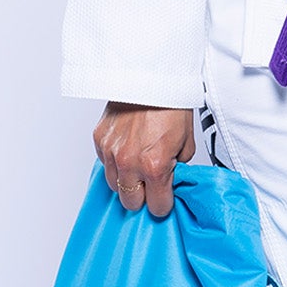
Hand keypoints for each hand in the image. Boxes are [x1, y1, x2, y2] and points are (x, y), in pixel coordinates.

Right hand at [93, 103, 195, 218]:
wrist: (152, 80)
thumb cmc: (171, 107)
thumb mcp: (186, 144)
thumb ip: (177, 168)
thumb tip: (171, 180)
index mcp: (154, 167)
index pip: (157, 206)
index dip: (163, 203)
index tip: (165, 197)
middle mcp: (129, 163)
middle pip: (131, 202)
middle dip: (143, 196)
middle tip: (150, 184)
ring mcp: (111, 152)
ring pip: (114, 185)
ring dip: (126, 180)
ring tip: (138, 166)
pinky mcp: (100, 140)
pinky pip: (105, 164)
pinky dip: (115, 162)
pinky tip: (127, 150)